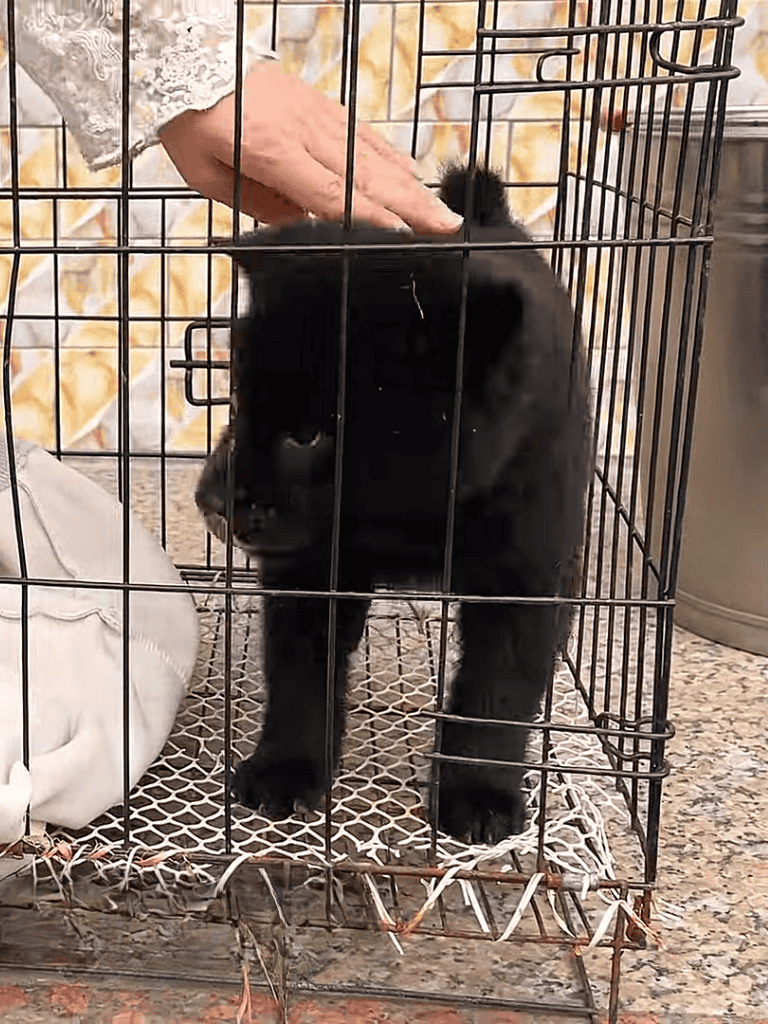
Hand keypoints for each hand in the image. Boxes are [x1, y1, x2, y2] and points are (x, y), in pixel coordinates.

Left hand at [158, 61, 463, 231]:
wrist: (186, 55)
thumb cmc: (189, 121)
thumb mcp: (209, 175)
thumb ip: (256, 203)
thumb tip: (303, 227)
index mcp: (271, 150)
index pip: (331, 192)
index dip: (370, 217)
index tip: (402, 237)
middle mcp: (301, 129)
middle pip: (366, 175)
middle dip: (410, 205)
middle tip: (445, 228)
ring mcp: (315, 113)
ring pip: (372, 154)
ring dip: (410, 185)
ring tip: (439, 210)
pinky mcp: (318, 103)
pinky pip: (360, 132)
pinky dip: (389, 154)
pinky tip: (410, 173)